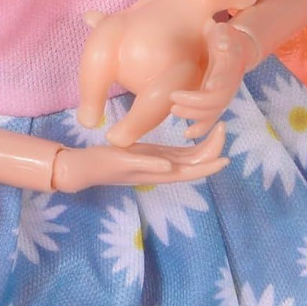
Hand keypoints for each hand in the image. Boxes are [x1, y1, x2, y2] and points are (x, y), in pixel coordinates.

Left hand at [51, 123, 227, 192]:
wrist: (81, 171)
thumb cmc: (110, 159)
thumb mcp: (140, 154)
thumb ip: (158, 154)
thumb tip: (173, 152)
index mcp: (160, 165)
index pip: (192, 160)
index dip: (210, 150)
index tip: (223, 133)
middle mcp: (155, 171)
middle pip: (190, 168)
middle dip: (210, 155)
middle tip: (225, 139)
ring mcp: (142, 171)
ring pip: (174, 172)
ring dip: (194, 164)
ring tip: (212, 156)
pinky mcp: (125, 168)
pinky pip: (144, 168)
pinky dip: (157, 166)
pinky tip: (168, 163)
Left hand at [170, 22, 250, 140]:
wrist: (236, 47)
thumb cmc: (222, 36)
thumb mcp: (222, 31)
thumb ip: (222, 35)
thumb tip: (221, 40)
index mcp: (230, 66)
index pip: (223, 81)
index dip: (211, 88)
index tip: (196, 89)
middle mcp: (230, 84)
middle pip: (217, 101)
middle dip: (195, 105)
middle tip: (173, 100)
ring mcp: (225, 94)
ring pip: (213, 112)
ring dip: (194, 115)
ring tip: (173, 109)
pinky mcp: (217, 102)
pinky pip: (211, 119)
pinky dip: (200, 128)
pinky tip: (186, 133)